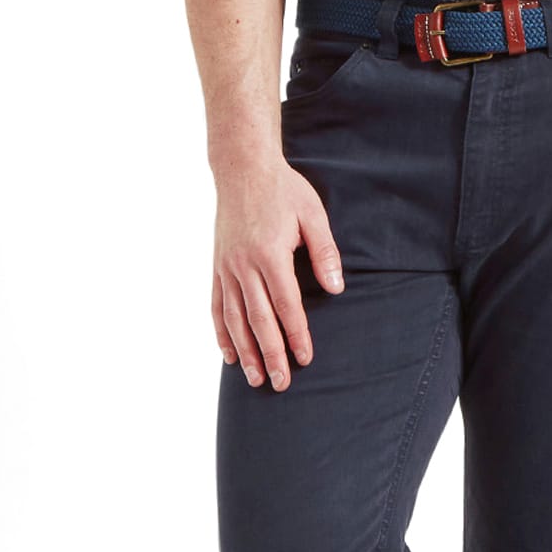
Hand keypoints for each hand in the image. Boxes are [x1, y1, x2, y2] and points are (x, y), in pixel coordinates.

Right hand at [211, 156, 344, 390]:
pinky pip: (216, 305)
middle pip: (259, 320)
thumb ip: (324, 252)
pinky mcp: (217, 266)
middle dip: (271, 354)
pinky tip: (228, 354)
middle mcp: (244, 266)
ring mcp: (227, 268)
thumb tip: (336, 288)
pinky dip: (221, 332)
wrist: (242, 169)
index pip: (287, 305)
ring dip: (245, 351)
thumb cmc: (283, 190)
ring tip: (255, 378)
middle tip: (282, 383)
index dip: (296, 335)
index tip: (305, 358)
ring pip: (235, 319)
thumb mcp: (313, 214)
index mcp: (270, 254)